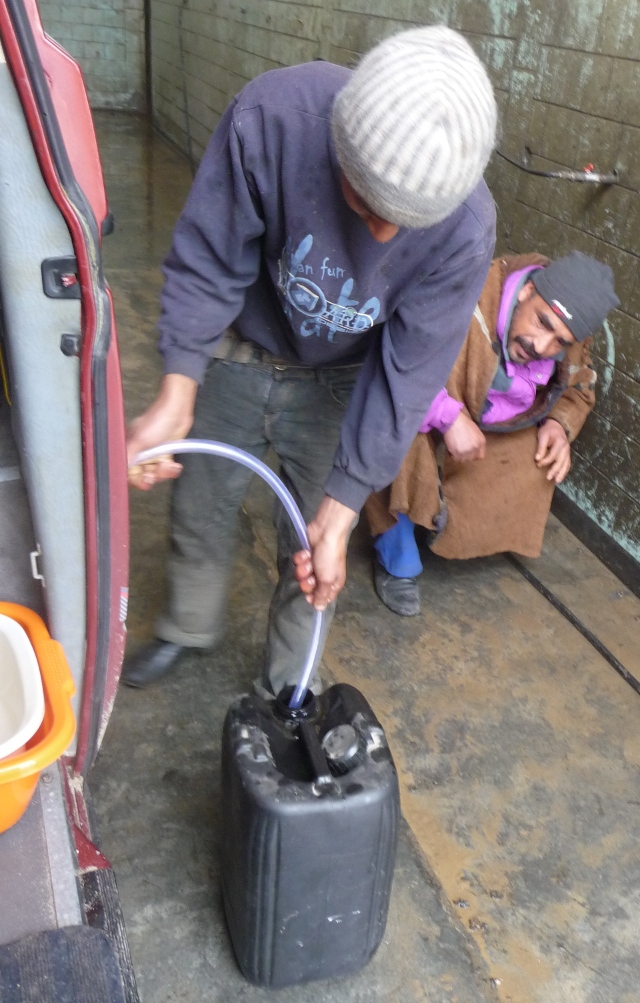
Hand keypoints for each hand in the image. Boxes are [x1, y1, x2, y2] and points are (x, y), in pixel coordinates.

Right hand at [127, 374, 197, 489]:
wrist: (177, 410)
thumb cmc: (156, 421)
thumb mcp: (138, 441)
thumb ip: (127, 459)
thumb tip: (118, 472)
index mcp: (128, 450)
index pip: (128, 473)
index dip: (136, 480)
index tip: (146, 481)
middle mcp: (138, 454)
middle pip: (142, 476)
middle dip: (153, 476)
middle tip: (158, 470)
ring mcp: (152, 454)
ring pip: (155, 474)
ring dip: (164, 473)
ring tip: (169, 465)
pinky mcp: (164, 454)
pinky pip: (166, 469)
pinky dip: (171, 469)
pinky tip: (175, 465)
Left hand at [293, 496, 356, 610]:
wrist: (326, 532)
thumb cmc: (330, 557)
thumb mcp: (327, 579)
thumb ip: (322, 595)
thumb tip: (320, 609)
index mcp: (333, 584)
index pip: (322, 598)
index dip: (314, 598)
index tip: (308, 596)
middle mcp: (324, 576)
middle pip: (309, 587)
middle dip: (306, 581)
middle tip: (309, 576)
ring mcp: (314, 565)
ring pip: (302, 575)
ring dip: (303, 568)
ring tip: (308, 561)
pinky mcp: (307, 556)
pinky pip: (299, 562)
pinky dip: (301, 558)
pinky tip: (306, 552)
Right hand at [443, 410, 485, 461]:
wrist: (453, 421)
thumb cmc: (464, 423)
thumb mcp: (476, 431)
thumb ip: (478, 441)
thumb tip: (475, 449)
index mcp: (481, 442)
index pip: (480, 456)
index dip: (474, 455)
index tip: (470, 453)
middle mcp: (475, 448)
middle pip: (471, 459)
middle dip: (466, 456)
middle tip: (461, 450)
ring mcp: (466, 451)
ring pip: (463, 460)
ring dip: (459, 456)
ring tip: (456, 450)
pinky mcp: (457, 453)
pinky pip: (455, 459)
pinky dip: (453, 456)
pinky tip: (452, 450)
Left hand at [535, 419, 570, 482]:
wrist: (556, 425)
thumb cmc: (548, 430)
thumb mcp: (542, 436)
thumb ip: (541, 447)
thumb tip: (537, 459)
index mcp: (560, 443)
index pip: (553, 455)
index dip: (545, 461)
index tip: (537, 464)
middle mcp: (566, 448)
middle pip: (561, 461)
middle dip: (554, 470)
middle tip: (548, 477)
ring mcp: (568, 452)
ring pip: (566, 464)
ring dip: (561, 473)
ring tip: (557, 481)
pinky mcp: (567, 454)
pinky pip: (568, 464)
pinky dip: (564, 471)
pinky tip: (560, 477)